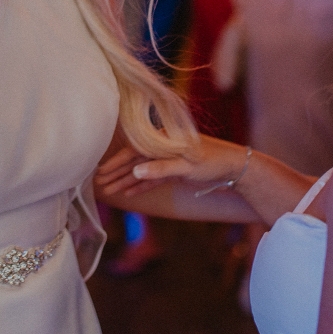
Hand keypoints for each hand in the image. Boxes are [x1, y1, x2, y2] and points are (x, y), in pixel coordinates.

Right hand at [96, 136, 249, 197]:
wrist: (234, 167)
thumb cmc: (212, 162)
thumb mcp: (186, 165)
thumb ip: (160, 169)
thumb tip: (134, 172)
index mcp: (163, 140)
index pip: (133, 151)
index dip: (116, 162)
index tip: (100, 172)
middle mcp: (163, 148)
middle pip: (134, 161)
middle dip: (116, 173)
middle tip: (98, 185)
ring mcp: (168, 160)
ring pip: (142, 171)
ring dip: (125, 181)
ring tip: (109, 192)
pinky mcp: (174, 170)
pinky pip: (153, 178)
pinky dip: (141, 185)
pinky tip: (128, 193)